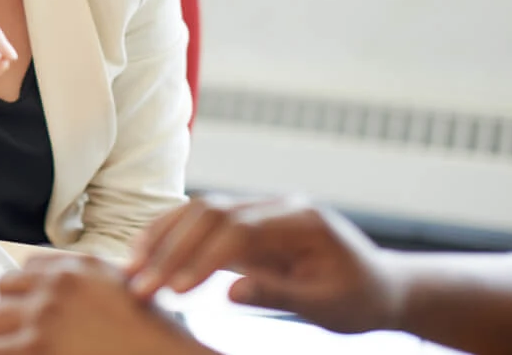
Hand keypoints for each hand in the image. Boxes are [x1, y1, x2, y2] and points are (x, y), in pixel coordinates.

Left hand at [0, 254, 211, 354]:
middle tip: (21, 331)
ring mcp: (43, 316)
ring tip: (17, 349)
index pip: (27, 266)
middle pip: (4, 287)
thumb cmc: (151, 336)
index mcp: (78, 268)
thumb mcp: (122, 289)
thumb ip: (87, 281)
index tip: (30, 307)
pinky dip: (0, 354)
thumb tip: (54, 286)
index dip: (27, 290)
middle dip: (10, 310)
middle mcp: (57, 285)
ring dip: (2, 335)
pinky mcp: (35, 348)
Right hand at [124, 195, 403, 334]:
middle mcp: (274, 206)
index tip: (175, 289)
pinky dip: (171, 235)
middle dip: (171, 248)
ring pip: (198, 210)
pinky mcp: (245, 223)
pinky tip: (147, 254)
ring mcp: (258, 210)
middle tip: (140, 284)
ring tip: (132, 268)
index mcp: (300, 220)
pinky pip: (201, 222)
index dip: (202, 258)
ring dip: (162, 238)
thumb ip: (279, 293)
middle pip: (210, 213)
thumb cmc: (358, 298)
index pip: (238, 230)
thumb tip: (229, 292)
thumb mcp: (328, 306)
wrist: (379, 285)